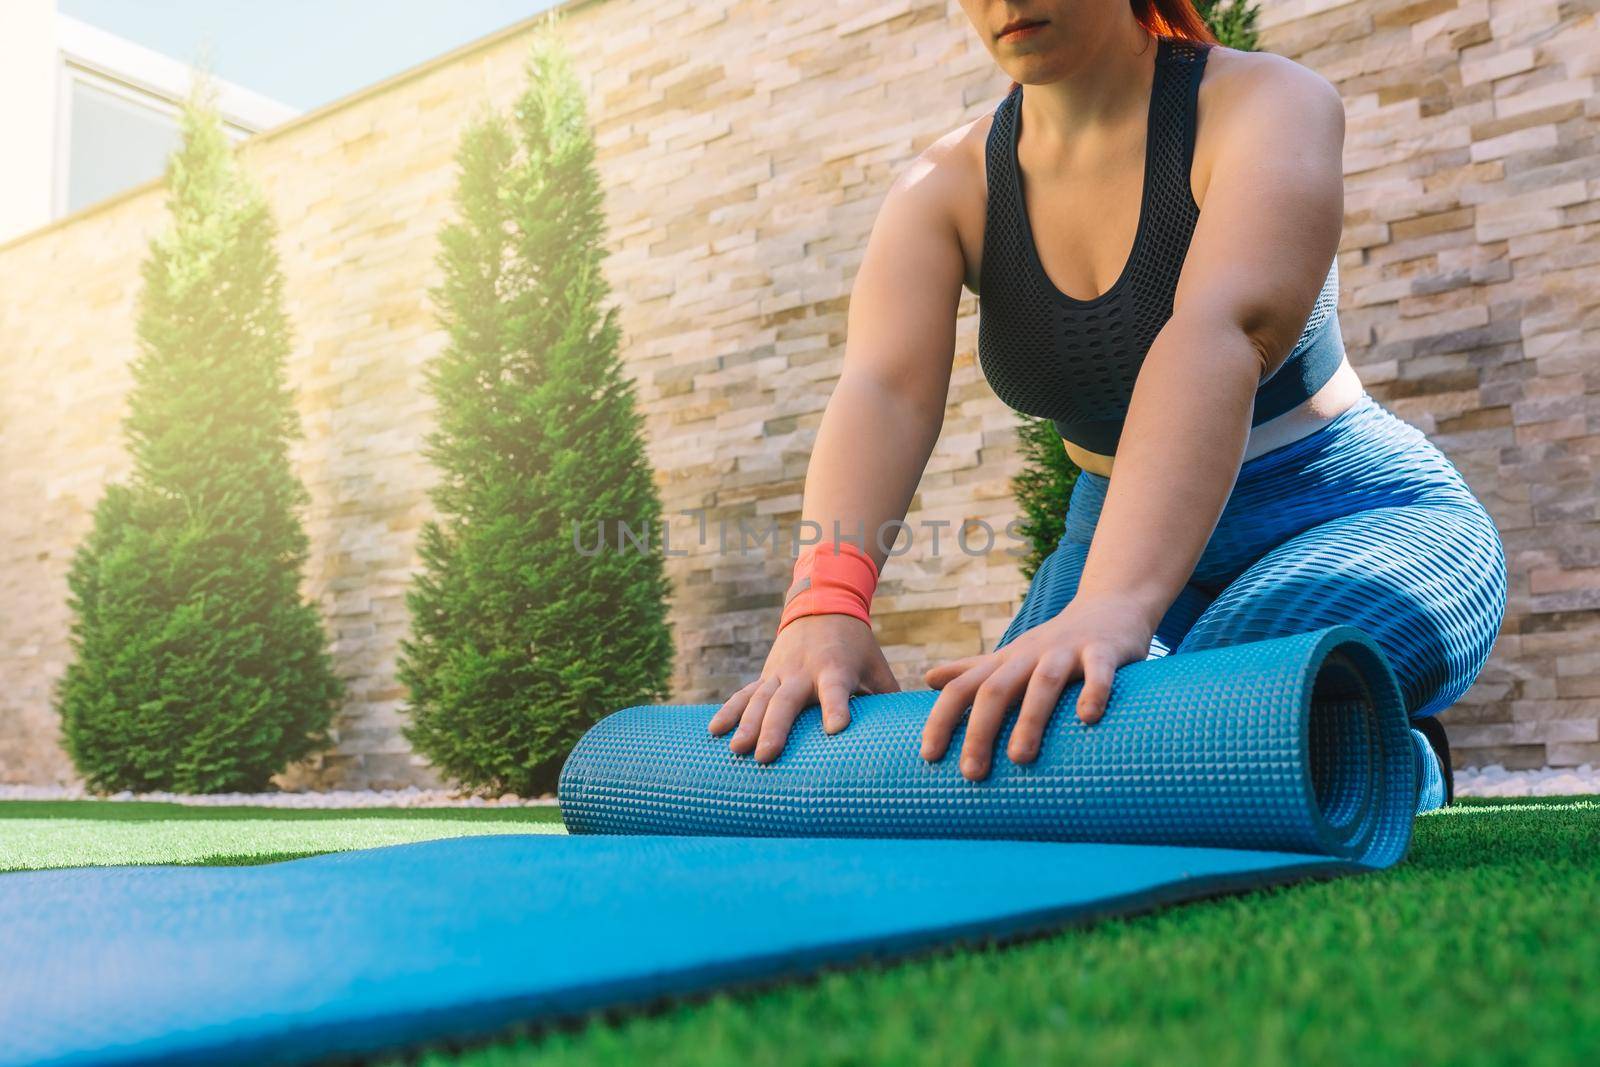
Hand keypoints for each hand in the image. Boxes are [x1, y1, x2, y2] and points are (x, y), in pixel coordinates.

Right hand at [709, 614, 900, 762]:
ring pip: (759, 699)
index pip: (835, 690)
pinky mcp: (766, 676)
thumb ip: (888, 700)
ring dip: (746, 724)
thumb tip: (905, 740)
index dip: (836, 707)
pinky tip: (713, 733)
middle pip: (786, 700)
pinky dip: (729, 712)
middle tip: (766, 756)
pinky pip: (744, 694)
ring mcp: (780, 672)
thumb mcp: (876, 666)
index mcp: (835, 668)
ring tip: (736, 751)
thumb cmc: (857, 645)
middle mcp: (803, 671)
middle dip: (775, 728)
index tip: (835, 729)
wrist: (822, 604)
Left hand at [920, 595, 1156, 780]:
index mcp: (1005, 662)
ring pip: (1043, 683)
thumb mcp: (1010, 656)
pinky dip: (1094, 692)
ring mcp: (1067, 651)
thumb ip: (972, 669)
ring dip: (1029, 719)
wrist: (1111, 606)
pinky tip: (1088, 718)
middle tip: (972, 773)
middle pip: (996, 689)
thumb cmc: (1055, 644)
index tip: (929, 757)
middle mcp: (1030, 655)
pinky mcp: (1104, 650)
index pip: (963, 689)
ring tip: (1019, 758)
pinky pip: (1099, 671)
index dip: (942, 719)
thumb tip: (928, 678)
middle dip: (979, 730)